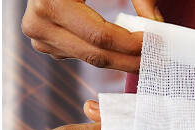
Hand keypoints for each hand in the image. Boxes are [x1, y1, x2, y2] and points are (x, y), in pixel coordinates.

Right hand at [20, 0, 158, 71]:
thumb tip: (156, 23)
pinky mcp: (44, 44)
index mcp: (50, 2)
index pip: (99, 35)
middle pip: (94, 54)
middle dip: (128, 59)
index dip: (129, 43)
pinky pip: (79, 55)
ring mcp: (39, 37)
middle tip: (154, 59)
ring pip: (87, 58)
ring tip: (141, 56)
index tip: (154, 44)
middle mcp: (38, 24)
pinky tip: (119, 51)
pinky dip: (101, 53)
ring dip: (117, 60)